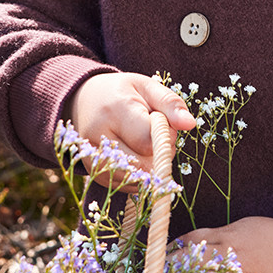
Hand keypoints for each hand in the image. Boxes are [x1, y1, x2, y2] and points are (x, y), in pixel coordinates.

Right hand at [63, 72, 194, 181]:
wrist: (82, 100)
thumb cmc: (121, 92)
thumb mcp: (147, 87)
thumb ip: (170, 103)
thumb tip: (190, 124)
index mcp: (114, 111)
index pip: (148, 140)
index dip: (164, 135)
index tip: (161, 122)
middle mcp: (99, 138)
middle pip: (144, 164)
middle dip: (158, 152)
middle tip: (153, 133)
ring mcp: (93, 159)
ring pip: (138, 178)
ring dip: (150, 165)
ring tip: (142, 142)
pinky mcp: (95, 175)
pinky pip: (128, 186)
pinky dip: (140, 174)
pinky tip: (135, 154)